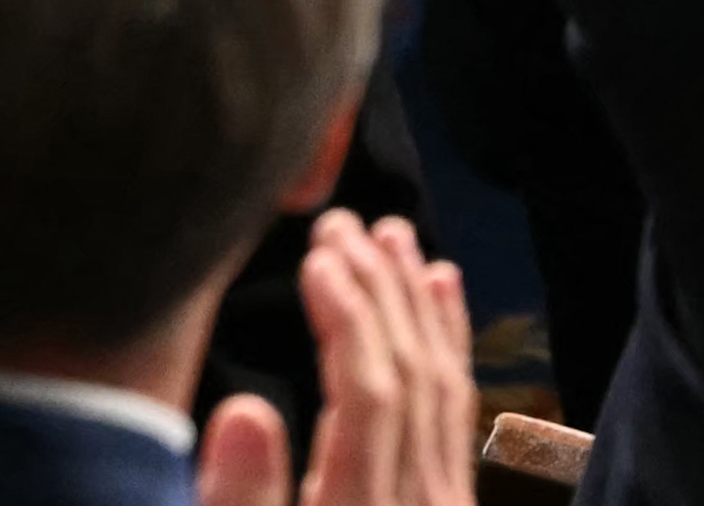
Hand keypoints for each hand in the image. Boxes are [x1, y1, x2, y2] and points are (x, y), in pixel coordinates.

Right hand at [197, 211, 473, 505]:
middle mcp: (416, 504)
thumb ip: (243, 500)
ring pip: (442, 384)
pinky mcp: (451, 505)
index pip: (367, 397)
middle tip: (342, 225)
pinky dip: (451, 339)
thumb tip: (244, 412)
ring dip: (415, 300)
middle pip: (410, 378)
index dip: (347, 320)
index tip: (319, 258)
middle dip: (377, 290)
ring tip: (392, 235)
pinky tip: (444, 286)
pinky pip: (460, 409)